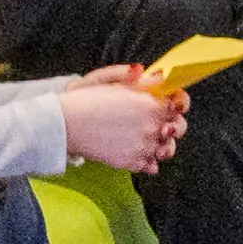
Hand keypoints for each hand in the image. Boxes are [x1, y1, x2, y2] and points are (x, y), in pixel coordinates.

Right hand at [58, 73, 185, 173]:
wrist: (63, 124)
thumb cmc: (84, 100)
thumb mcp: (113, 81)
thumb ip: (141, 80)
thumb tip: (160, 77)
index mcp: (149, 105)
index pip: (180, 105)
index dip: (177, 103)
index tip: (171, 104)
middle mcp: (151, 127)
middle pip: (178, 129)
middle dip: (171, 124)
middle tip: (159, 122)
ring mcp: (143, 147)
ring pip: (167, 150)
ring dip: (162, 145)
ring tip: (148, 139)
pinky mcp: (131, 162)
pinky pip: (151, 166)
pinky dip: (147, 160)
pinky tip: (136, 151)